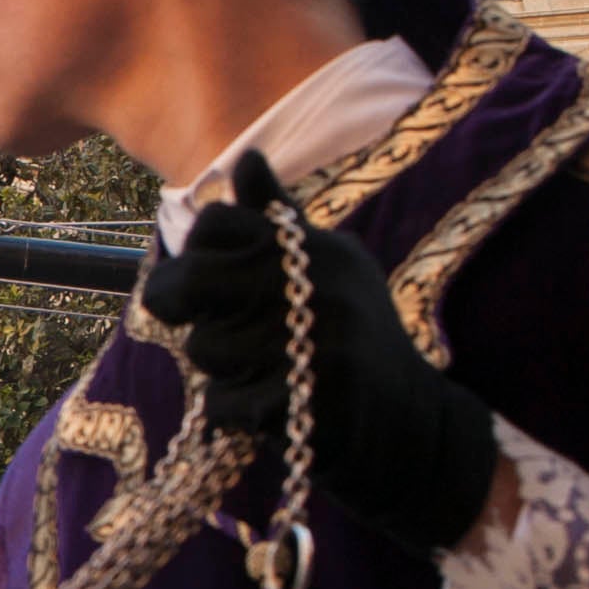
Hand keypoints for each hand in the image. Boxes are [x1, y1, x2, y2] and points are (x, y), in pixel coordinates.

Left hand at [140, 152, 499, 555]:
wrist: (412, 428)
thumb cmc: (351, 342)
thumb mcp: (326, 271)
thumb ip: (278, 221)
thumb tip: (245, 160)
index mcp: (319, 250)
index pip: (217, 224)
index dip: (191, 252)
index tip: (202, 279)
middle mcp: (322, 287)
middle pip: (194, 279)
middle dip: (176, 305)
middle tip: (197, 323)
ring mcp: (319, 344)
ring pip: (205, 348)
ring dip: (218, 370)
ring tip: (261, 372)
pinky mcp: (309, 402)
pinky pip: (222, 403)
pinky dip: (233, 414)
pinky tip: (269, 411)